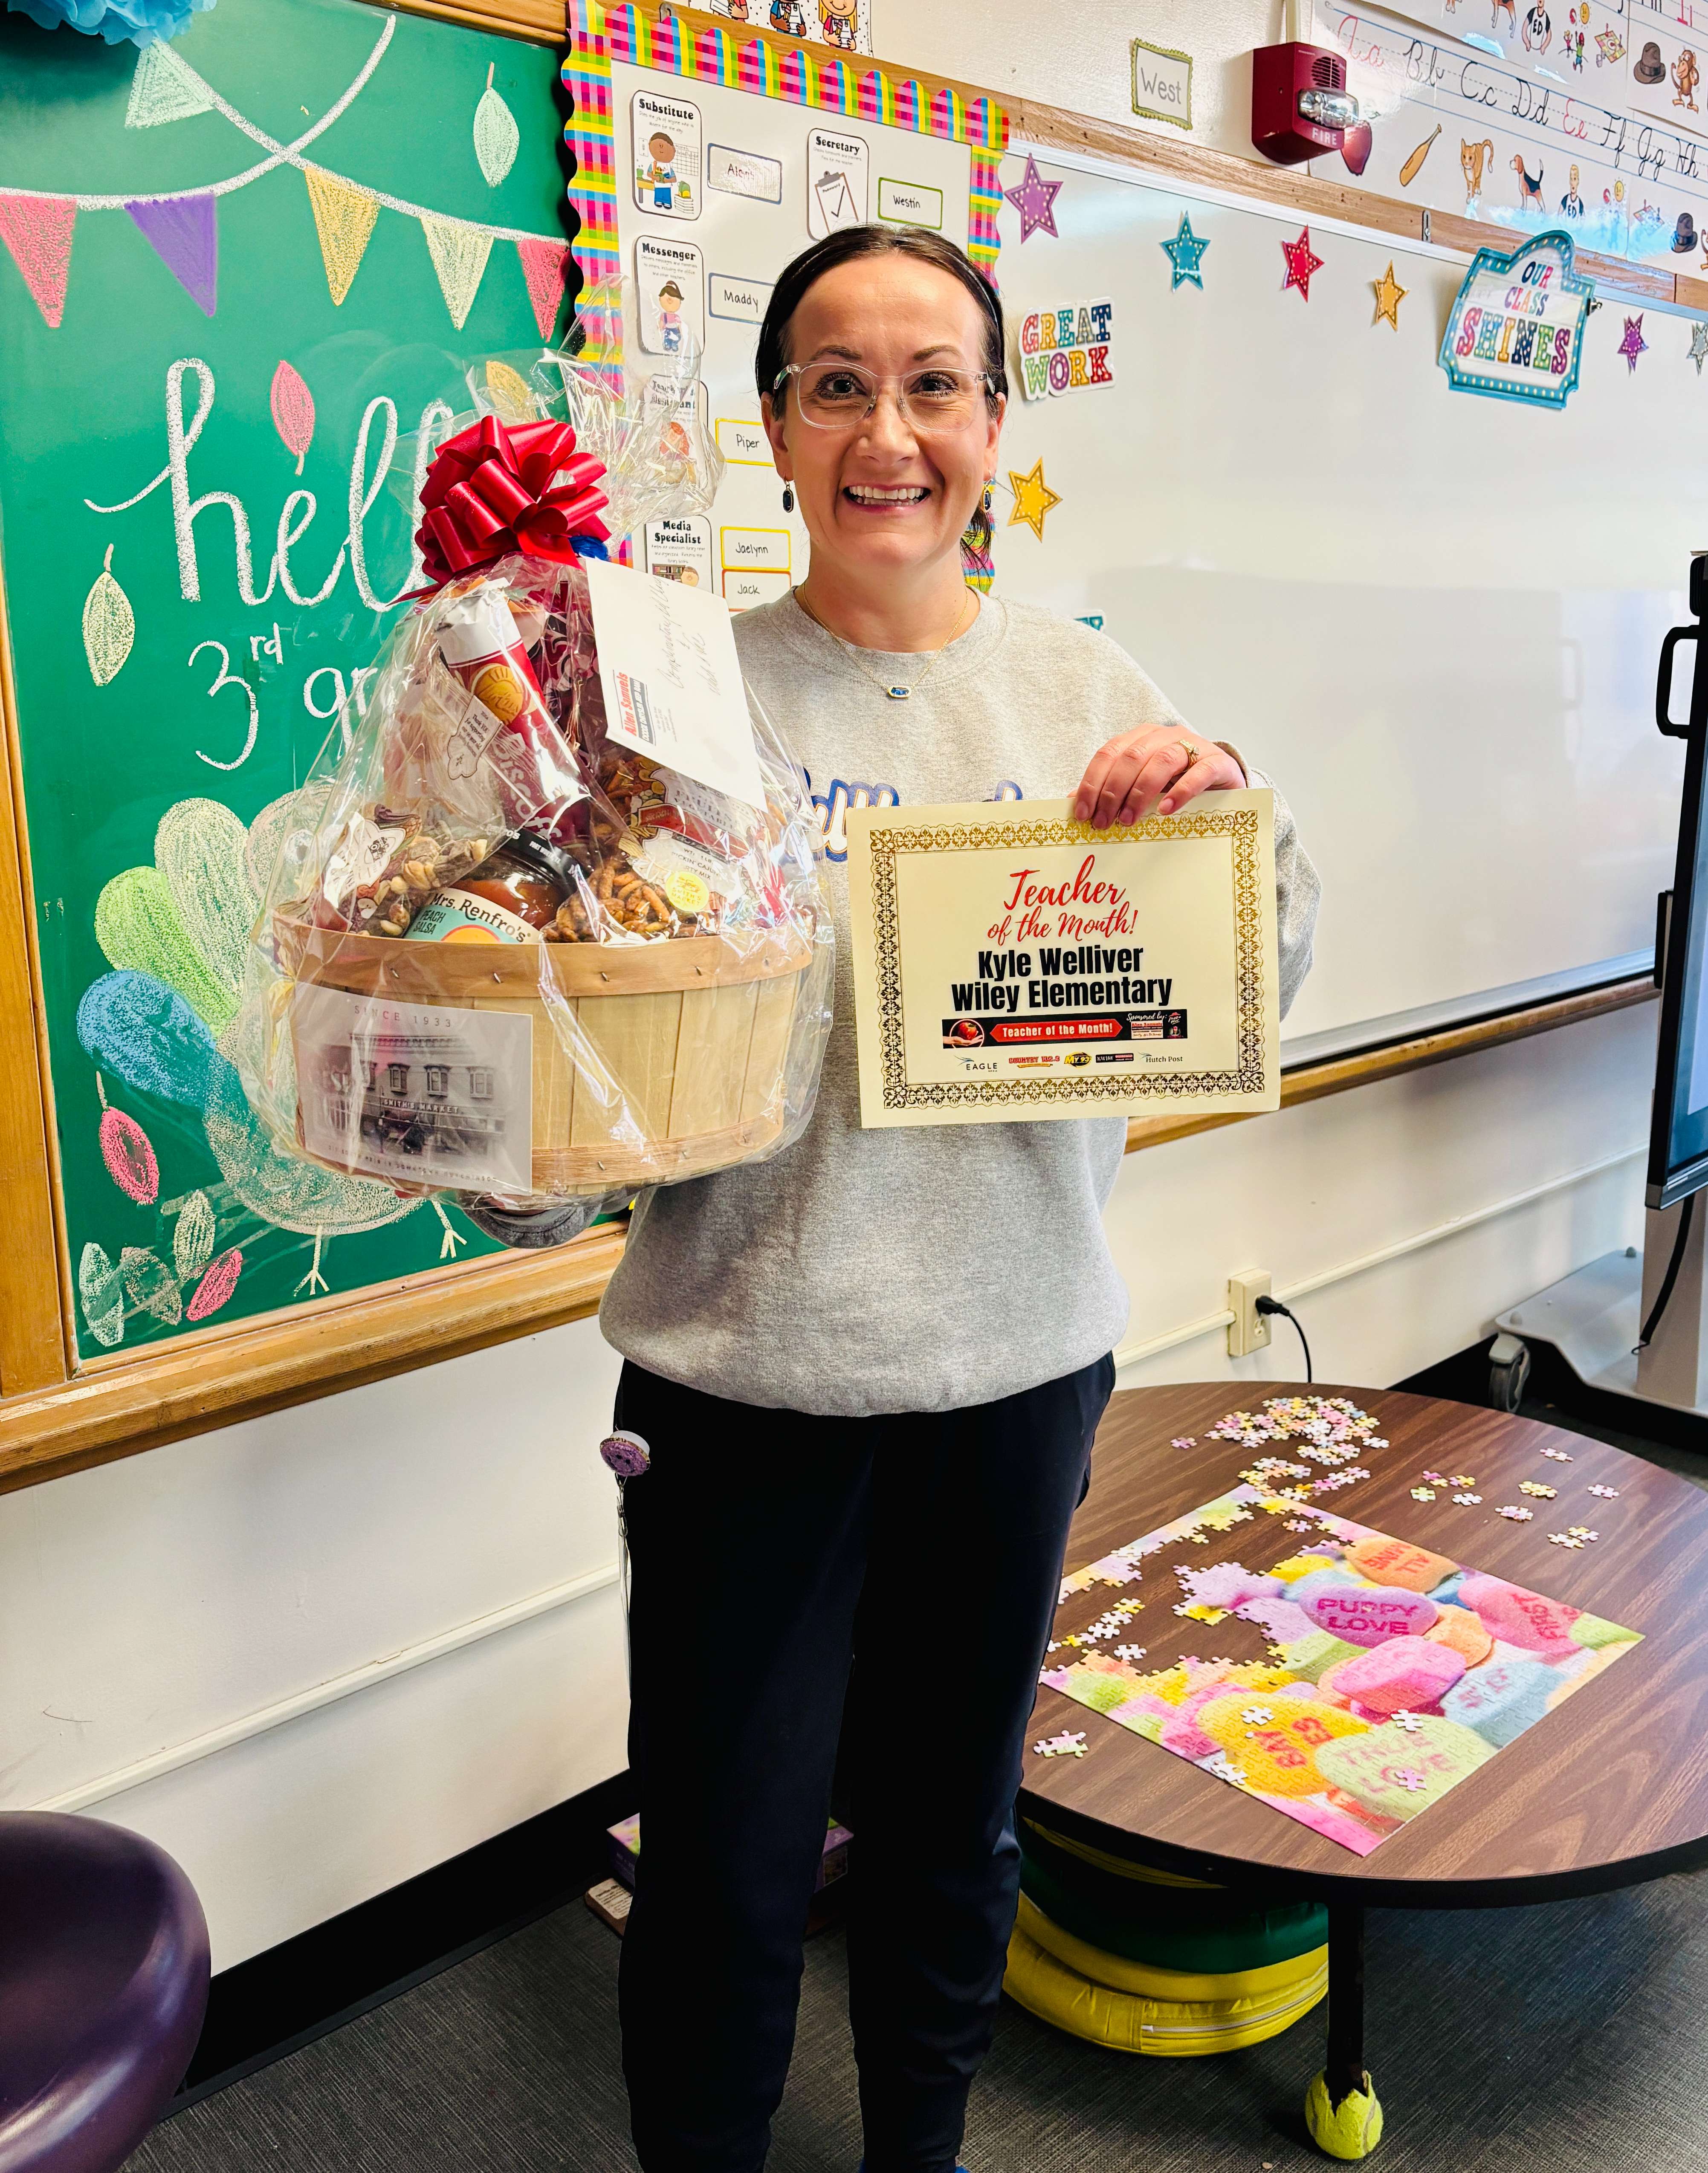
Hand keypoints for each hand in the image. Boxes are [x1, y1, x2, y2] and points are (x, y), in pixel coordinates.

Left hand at [1072, 727, 1244, 829]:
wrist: (1224, 782)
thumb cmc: (1177, 784)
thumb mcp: (1141, 786)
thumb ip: (1112, 789)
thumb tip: (1073, 801)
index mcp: (1140, 738)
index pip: (1108, 754)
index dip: (1092, 783)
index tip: (1082, 813)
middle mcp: (1164, 736)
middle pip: (1131, 757)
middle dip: (1113, 792)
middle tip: (1104, 823)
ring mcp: (1192, 746)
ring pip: (1162, 761)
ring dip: (1141, 793)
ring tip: (1129, 820)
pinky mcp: (1216, 762)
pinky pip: (1198, 772)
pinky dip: (1181, 791)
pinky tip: (1167, 811)